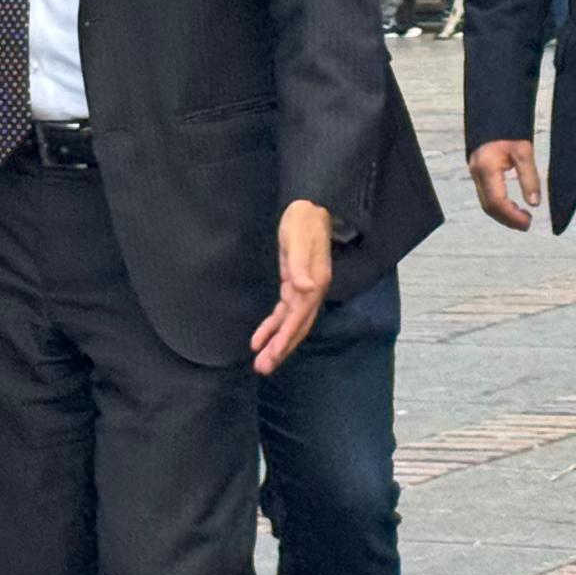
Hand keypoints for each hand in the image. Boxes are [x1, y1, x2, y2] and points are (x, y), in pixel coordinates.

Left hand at [251, 199, 333, 375]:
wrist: (310, 206)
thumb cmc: (303, 221)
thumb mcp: (298, 240)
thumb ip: (300, 265)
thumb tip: (306, 288)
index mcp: (315, 283)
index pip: (299, 317)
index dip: (286, 337)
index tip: (272, 355)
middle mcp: (313, 290)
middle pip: (297, 327)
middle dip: (281, 349)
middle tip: (263, 368)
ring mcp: (305, 289)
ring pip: (291, 323)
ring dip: (277, 342)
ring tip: (261, 362)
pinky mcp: (295, 284)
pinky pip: (285, 312)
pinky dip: (273, 326)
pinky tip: (260, 338)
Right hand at [467, 137, 540, 230]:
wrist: (494, 116)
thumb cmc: (509, 131)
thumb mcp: (524, 151)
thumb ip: (529, 178)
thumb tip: (534, 203)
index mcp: (486, 168)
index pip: (496, 201)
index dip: (511, 216)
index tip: (528, 221)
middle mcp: (477, 174)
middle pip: (489, 207)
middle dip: (508, 219)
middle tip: (527, 224)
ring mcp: (475, 175)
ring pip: (486, 204)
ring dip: (504, 215)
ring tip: (523, 219)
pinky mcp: (478, 174)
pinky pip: (487, 197)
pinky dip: (500, 207)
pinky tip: (513, 207)